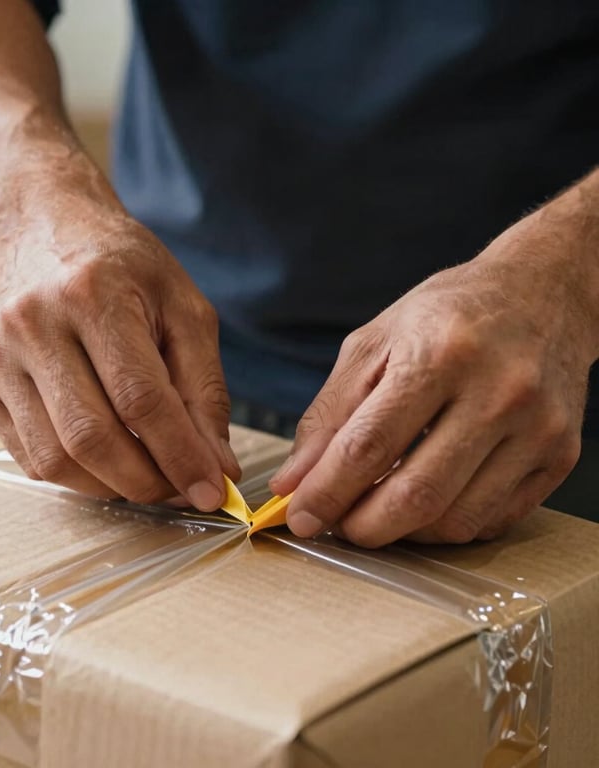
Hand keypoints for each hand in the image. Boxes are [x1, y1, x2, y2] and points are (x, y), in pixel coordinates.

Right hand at [0, 186, 238, 509]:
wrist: (42, 230)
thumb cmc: (123, 268)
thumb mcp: (183, 309)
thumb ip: (204, 388)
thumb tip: (215, 465)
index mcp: (94, 295)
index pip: (140, 399)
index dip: (180, 455)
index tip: (210, 491)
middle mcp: (36, 325)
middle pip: (92, 437)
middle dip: (147, 481)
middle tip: (181, 490)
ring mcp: (0, 357)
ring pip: (55, 459)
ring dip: (112, 487)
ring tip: (148, 477)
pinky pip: (29, 456)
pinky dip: (77, 476)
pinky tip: (108, 462)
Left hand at [271, 209, 597, 545]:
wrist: (541, 292)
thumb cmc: (445, 316)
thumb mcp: (373, 345)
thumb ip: (328, 415)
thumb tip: (292, 482)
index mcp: (438, 355)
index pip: (369, 446)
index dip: (326, 492)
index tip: (300, 518)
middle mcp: (497, 392)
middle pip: (416, 494)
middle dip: (362, 526)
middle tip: (336, 525)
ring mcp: (538, 428)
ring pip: (456, 519)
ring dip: (403, 532)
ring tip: (376, 511)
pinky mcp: (561, 456)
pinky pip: (493, 520)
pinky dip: (445, 526)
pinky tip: (423, 505)